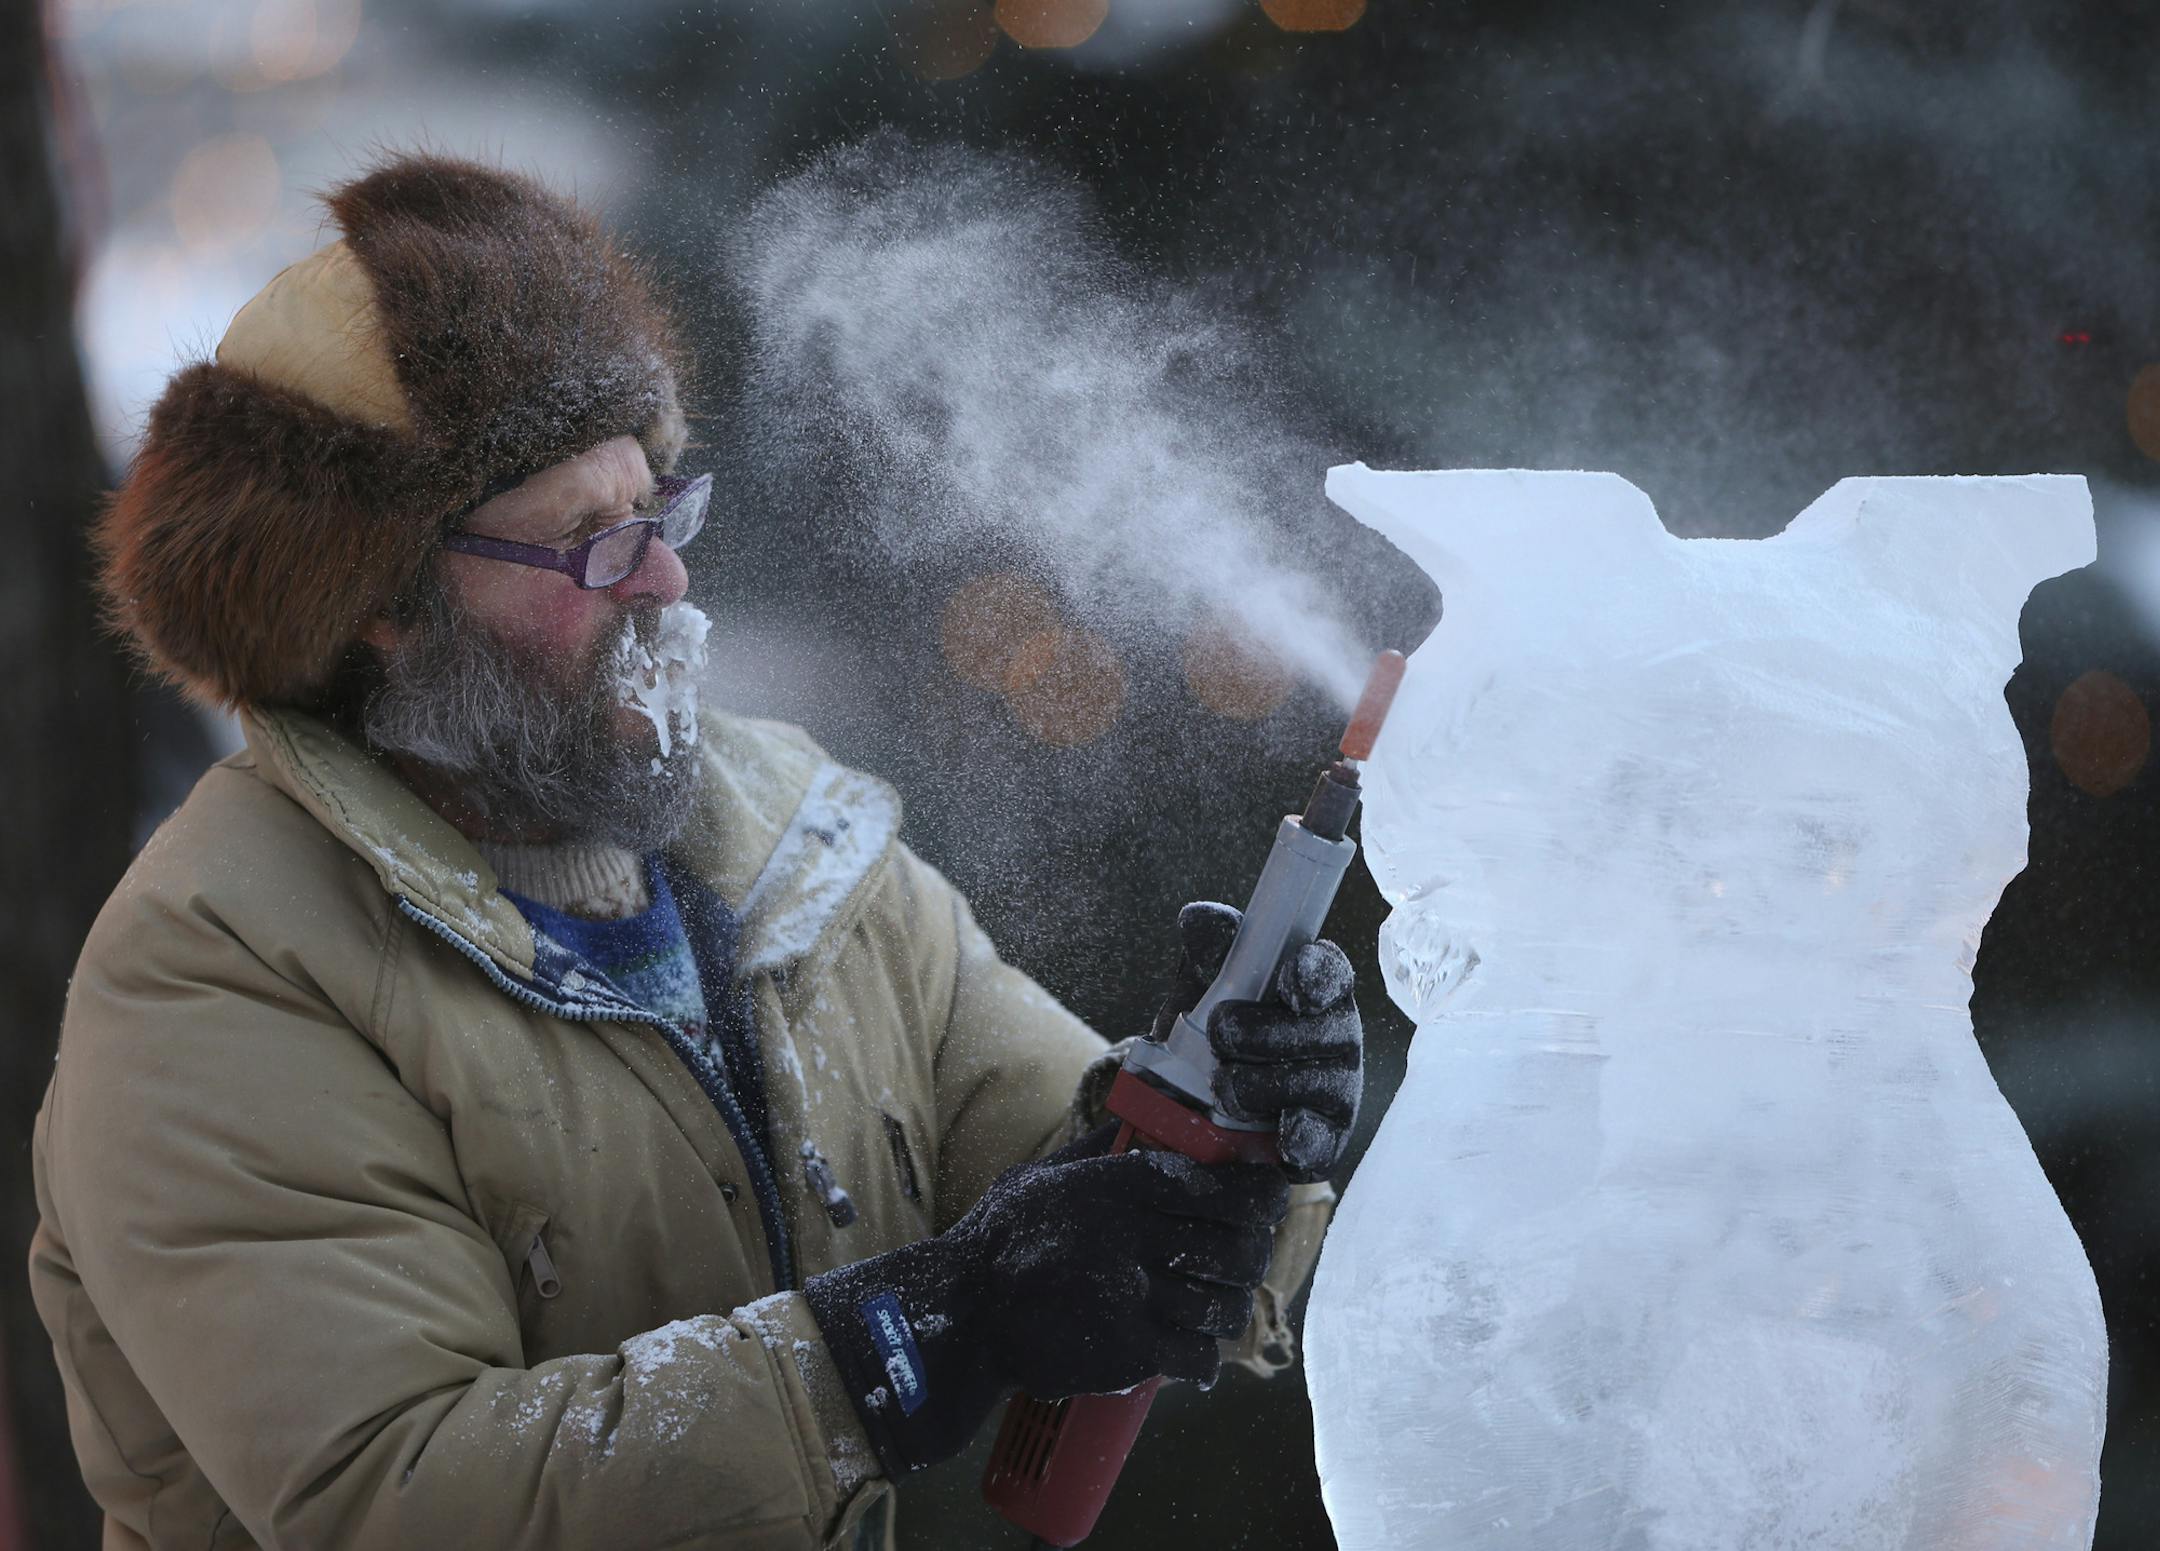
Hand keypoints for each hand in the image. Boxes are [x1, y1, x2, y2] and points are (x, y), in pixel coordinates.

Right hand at [802, 1136, 1286, 1471]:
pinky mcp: (1126, 1350)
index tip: (1270, 1198)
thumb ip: (1095, 1152)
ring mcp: (1131, 1294)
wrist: (961, 1317)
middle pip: (1235, 1244)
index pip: (1215, 1184)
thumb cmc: (998, 1242)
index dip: (1259, 1193)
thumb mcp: (1039, 1177)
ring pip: (1225, 1302)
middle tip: (1247, 1258)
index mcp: (1114, 1186)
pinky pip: (1199, 1355)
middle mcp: (1130, 1234)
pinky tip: (1197, 1353)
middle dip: (1253, 1252)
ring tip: (1221, 1306)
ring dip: (1231, 1306)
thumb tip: (1137, 1122)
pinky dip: (1206, 1358)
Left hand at [1153, 901, 1362, 1184]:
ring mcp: (1335, 1090)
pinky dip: (1303, 1137)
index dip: (1317, 975)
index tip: (1291, 983)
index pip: (1331, 973)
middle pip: (1325, 1030)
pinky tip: (1285, 1135)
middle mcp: (1334, 1036)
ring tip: (1224, 1087)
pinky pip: (1325, 1141)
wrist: (1186, 1101)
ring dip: (1260, 1084)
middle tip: (1221, 1033)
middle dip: (1265, 1033)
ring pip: (1319, 1084)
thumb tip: (1201, 921)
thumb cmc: (1210, 1026)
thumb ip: (1205, 948)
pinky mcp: (1325, 1140)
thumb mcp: (1199, 982)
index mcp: (1312, 988)